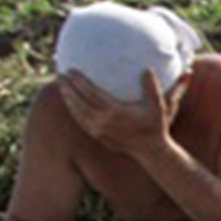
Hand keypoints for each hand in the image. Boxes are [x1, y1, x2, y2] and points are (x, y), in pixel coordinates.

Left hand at [58, 68, 178, 160]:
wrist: (151, 152)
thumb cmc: (156, 126)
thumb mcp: (161, 107)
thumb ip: (153, 88)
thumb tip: (148, 69)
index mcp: (115, 112)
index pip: (91, 94)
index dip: (79, 82)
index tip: (71, 70)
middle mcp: (103, 122)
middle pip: (79, 103)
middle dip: (67, 88)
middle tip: (59, 75)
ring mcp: (99, 131)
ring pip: (77, 113)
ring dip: (68, 99)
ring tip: (61, 86)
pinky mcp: (98, 136)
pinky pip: (81, 121)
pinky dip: (74, 110)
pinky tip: (71, 102)